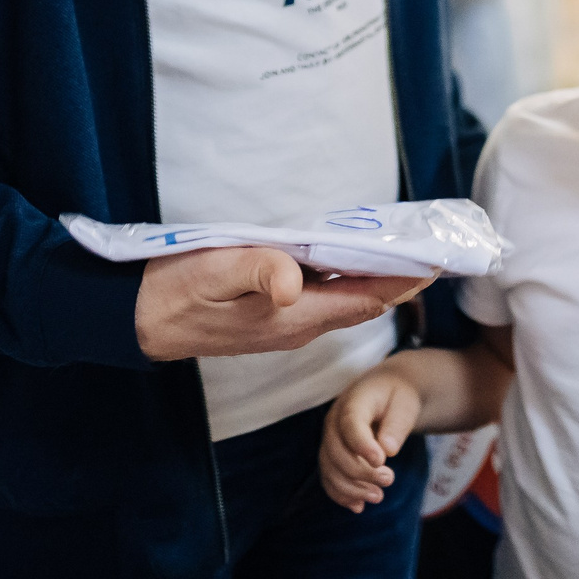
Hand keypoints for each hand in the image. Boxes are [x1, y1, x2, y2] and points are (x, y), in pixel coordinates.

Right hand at [133, 247, 432, 361]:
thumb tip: (295, 281)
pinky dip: (348, 279)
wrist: (140, 321)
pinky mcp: (272, 317)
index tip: (438, 260)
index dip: (403, 280)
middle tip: (436, 251)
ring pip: (346, 302)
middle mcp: (297, 326)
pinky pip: (325, 299)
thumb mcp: (214, 272)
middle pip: (364, 302)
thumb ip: (257, 272)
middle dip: (401, 280)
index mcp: (293, 316)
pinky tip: (352, 260)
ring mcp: (285, 325)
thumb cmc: (175, 291)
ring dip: (378, 280)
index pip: (365, 299)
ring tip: (407, 252)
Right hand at [321, 365, 424, 511]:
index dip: (362, 445)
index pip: (350, 424)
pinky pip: (329, 478)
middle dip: (360, 472)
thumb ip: (397, 424)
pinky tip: (359, 506)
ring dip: (351, 488)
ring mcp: (330, 439)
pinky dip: (341, 494)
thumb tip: (388, 450)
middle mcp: (334, 421)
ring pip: (329, 469)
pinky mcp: (331, 455)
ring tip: (378, 497)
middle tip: (389, 480)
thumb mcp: (405, 404)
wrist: (385, 392)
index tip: (381, 461)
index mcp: (353, 402)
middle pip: (336, 451)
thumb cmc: (397, 397)